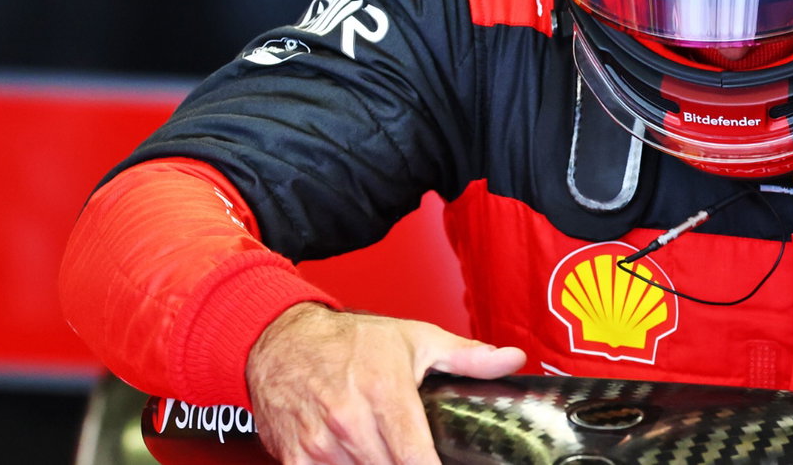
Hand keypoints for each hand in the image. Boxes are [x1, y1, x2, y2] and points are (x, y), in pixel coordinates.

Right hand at [245, 302, 525, 463]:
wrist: (281, 339)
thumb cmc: (350, 340)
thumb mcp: (415, 339)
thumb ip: (467, 357)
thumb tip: (511, 359)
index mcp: (385, 392)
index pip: (415, 456)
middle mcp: (350, 419)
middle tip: (414, 453)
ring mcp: (320, 442)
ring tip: (385, 450)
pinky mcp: (295, 457)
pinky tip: (356, 459)